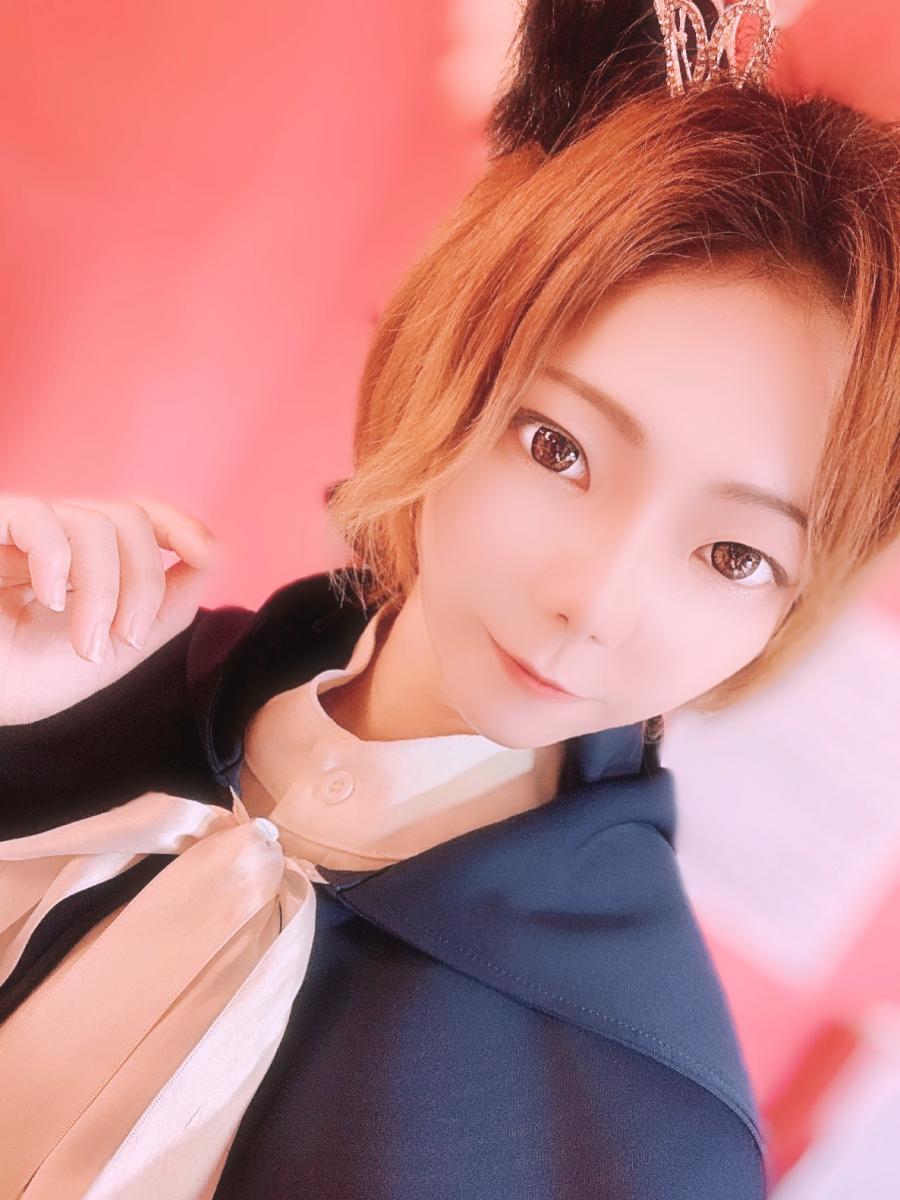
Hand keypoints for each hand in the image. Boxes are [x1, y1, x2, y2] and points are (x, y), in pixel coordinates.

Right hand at [0, 493, 222, 724]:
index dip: (178, 522)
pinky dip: (60, 562)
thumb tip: (209, 559)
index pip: (136, 515)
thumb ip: (158, 610)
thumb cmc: (14, 683)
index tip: (206, 552)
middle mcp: (48, 537)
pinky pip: (41, 518)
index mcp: (79, 561)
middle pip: (129, 519)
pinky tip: (50, 601)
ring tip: (87, 642)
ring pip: (97, 522)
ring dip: (108, 590)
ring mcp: (13, 530)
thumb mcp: (106, 652)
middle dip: (144, 582)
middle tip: (122, 640)